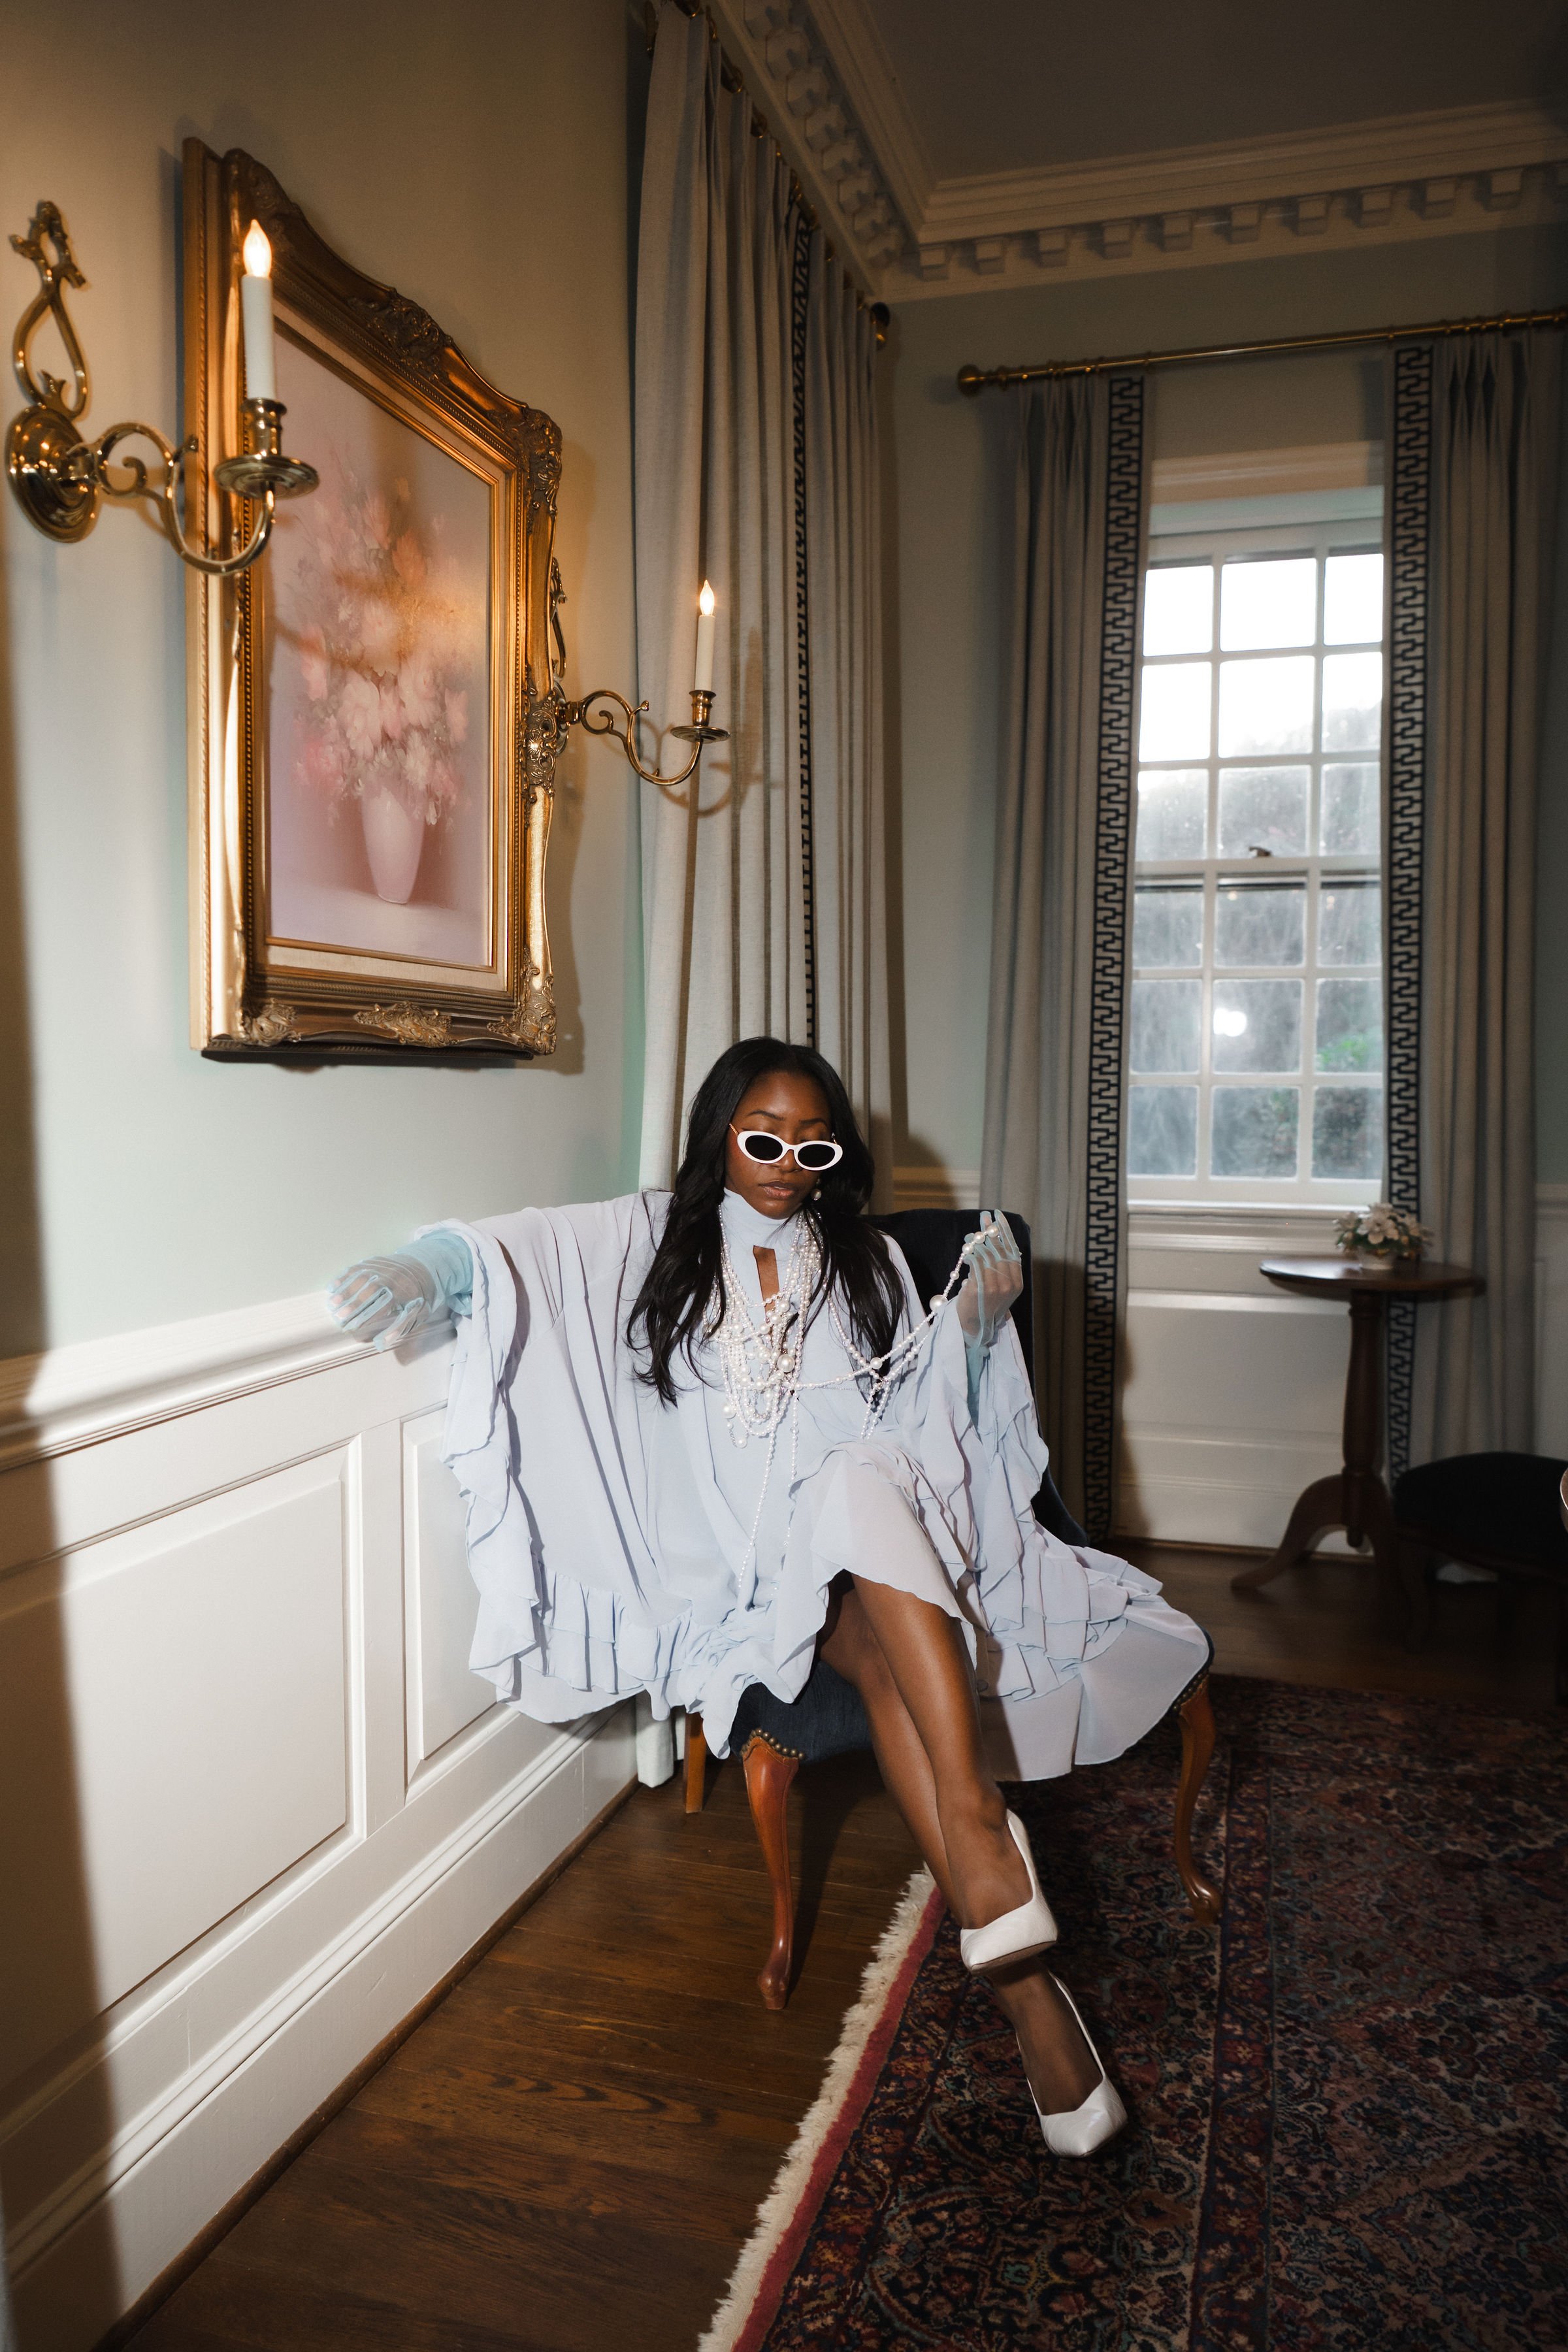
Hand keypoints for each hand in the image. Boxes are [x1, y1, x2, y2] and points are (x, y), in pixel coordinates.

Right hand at [328, 1254, 438, 1350]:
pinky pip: (357, 1268)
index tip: (356, 1329)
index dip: (370, 1317)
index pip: (386, 1305)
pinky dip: (343, 1277)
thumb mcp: (420, 1313)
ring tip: (332, 1303)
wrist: (423, 1266)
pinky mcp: (374, 1261)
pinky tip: (332, 1287)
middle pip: (372, 1290)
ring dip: (346, 1290)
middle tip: (340, 1316)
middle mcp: (393, 1277)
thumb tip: (382, 1343)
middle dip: (355, 1303)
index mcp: (406, 1292)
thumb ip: (402, 1326)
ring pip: (362, 1277)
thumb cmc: (419, 1296)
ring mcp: (382, 1267)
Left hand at [955, 1215, 1022, 1348]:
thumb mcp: (1000, 1286)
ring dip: (976, 1242)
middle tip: (984, 1216)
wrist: (974, 1326)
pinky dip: (970, 1255)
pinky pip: (975, 1264)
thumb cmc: (985, 1303)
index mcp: (1017, 1282)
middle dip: (991, 1231)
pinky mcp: (980, 1290)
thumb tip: (996, 1239)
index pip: (1012, 1250)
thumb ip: (1002, 1267)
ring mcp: (995, 1287)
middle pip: (1000, 1249)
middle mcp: (1009, 1284)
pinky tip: (966, 1252)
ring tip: (968, 1237)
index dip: (1005, 1232)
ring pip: (986, 1255)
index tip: (998, 1216)